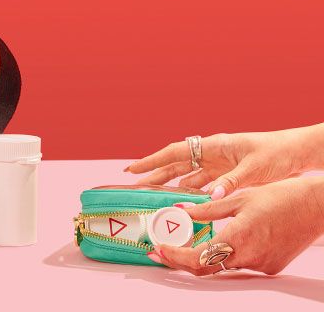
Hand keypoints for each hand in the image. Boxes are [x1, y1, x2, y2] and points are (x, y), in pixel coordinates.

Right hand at [125, 124, 323, 198]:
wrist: (295, 153)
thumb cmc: (275, 154)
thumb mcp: (253, 169)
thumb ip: (230, 183)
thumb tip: (210, 197)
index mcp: (214, 146)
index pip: (175, 153)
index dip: (152, 161)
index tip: (133, 169)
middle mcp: (211, 154)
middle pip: (176, 164)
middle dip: (154, 173)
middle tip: (134, 184)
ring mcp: (218, 164)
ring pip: (186, 175)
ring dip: (170, 184)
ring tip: (151, 195)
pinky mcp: (226, 175)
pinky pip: (202, 184)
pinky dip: (190, 192)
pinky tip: (181, 202)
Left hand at [148, 177, 323, 274]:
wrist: (316, 207)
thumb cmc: (280, 197)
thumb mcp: (238, 198)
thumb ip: (208, 208)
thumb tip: (180, 210)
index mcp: (239, 238)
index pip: (198, 258)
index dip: (175, 256)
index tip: (157, 249)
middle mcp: (249, 258)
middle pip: (206, 267)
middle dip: (180, 261)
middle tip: (159, 251)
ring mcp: (261, 265)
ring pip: (223, 266)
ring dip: (201, 257)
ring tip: (181, 243)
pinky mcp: (270, 266)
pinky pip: (240, 263)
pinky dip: (225, 254)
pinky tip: (217, 241)